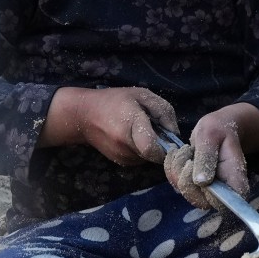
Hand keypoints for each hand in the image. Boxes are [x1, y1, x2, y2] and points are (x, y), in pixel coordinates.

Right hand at [43, 86, 174, 167]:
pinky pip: (140, 160)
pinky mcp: (120, 162)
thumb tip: (175, 133)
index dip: (166, 146)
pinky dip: (142, 151)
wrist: (83, 116)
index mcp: (131, 125)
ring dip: (152, 148)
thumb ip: (163, 111)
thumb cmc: (114, 101)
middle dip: (162, 146)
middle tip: (158, 131)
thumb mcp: (141, 95)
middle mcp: (125, 145)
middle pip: (155, 155)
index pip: (151, 148)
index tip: (169, 137)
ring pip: (149, 159)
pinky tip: (135, 138)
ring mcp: (121, 156)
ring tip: (143, 132)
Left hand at [163, 105, 258, 210]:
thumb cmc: (219, 130)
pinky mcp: (194, 186)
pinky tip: (178, 153)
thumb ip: (206, 158)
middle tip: (187, 151)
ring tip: (185, 149)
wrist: (217, 130)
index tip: (194, 164)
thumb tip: (201, 182)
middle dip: (184, 174)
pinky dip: (171, 167)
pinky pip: (175, 184)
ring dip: (176, 167)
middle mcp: (222, 193)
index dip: (203, 191)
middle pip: (197, 200)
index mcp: (235, 184)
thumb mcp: (211, 136)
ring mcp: (206, 192)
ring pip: (183, 191)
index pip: (221, 204)